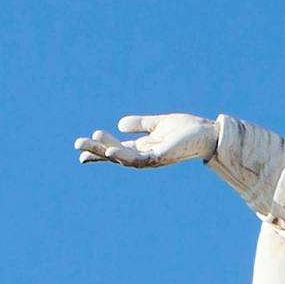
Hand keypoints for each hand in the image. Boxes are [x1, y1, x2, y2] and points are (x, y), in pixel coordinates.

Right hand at [74, 113, 217, 169]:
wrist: (208, 134)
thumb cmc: (186, 129)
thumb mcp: (158, 124)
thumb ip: (140, 124)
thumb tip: (119, 124)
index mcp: (142, 148)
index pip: (115, 149)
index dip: (98, 150)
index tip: (79, 149)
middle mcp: (144, 156)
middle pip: (114, 155)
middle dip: (96, 150)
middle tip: (76, 145)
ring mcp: (151, 158)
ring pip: (122, 157)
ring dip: (105, 150)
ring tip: (91, 139)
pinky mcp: (159, 156)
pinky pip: (138, 159)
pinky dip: (124, 156)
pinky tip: (111, 150)